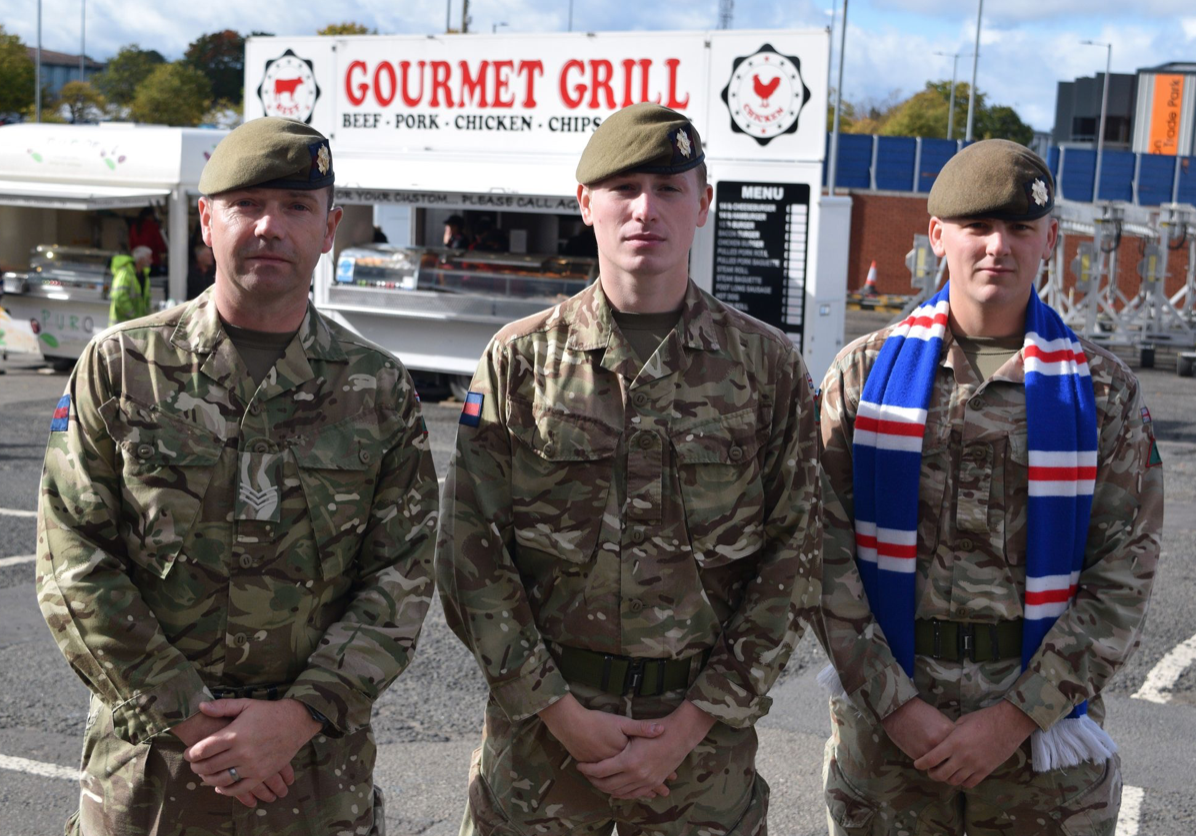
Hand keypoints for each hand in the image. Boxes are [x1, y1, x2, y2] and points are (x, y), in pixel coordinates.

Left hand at [183, 699, 321, 801]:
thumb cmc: (269, 712)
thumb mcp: (246, 704)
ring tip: (204, 774)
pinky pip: (239, 789)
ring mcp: (252, 766)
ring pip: (221, 779)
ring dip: (208, 778)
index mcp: (235, 734)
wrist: (296, 723)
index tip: (189, 753)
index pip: (204, 749)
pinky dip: (225, 790)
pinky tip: (219, 786)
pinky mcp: (261, 775)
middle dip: (196, 766)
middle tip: (193, 764)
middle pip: (209, 766)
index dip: (192, 753)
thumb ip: (222, 706)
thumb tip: (201, 706)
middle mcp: (242, 752)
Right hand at [539, 694, 671, 796]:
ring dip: (637, 792)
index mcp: (626, 759)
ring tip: (648, 793)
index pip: (645, 773)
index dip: (658, 779)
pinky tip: (623, 789)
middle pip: (636, 785)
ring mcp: (604, 773)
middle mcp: (616, 770)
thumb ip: (641, 728)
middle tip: (662, 792)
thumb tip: (661, 729)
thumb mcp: (622, 722)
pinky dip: (618, 790)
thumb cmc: (597, 722)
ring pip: (622, 790)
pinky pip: (608, 787)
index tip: (668, 782)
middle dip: (651, 789)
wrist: (571, 725)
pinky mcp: (594, 772)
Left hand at [576, 700, 715, 800]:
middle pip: (607, 785)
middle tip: (586, 775)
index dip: (587, 769)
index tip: (580, 765)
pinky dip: (622, 793)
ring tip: (598, 782)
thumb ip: (615, 739)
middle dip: (593, 781)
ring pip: (620, 792)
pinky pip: (634, 794)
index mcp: (629, 761)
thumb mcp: (634, 729)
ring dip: (606, 789)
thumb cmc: (656, 727)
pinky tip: (616, 789)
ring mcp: (646, 781)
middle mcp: (637, 775)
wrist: (681, 734)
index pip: (600, 771)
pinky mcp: (654, 783)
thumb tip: (597, 740)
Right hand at [880, 697, 955, 760]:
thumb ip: (949, 733)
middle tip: (948, 760)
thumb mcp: (940, 718)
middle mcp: (941, 743)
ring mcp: (929, 750)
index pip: (961, 749)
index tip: (956, 751)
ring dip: (939, 765)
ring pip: (941, 766)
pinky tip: (925, 756)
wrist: (899, 710)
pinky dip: (928, 763)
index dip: (958, 751)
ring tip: (936, 760)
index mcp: (949, 732)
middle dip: (951, 761)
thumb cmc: (920, 712)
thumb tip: (956, 746)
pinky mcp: (918, 755)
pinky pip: (928, 765)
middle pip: (952, 760)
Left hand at [913, 701, 1037, 787]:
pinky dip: (962, 782)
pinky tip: (959, 776)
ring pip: (954, 781)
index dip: (921, 764)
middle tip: (930, 770)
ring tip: (944, 774)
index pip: (931, 758)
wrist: (1008, 724)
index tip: (916, 764)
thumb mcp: (962, 722)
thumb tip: (941, 739)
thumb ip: (950, 734)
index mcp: (954, 743)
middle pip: (941, 774)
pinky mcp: (986, 771)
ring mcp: (975, 766)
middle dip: (932, 774)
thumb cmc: (983, 719)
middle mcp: (963, 757)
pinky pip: (970, 783)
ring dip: (946, 779)